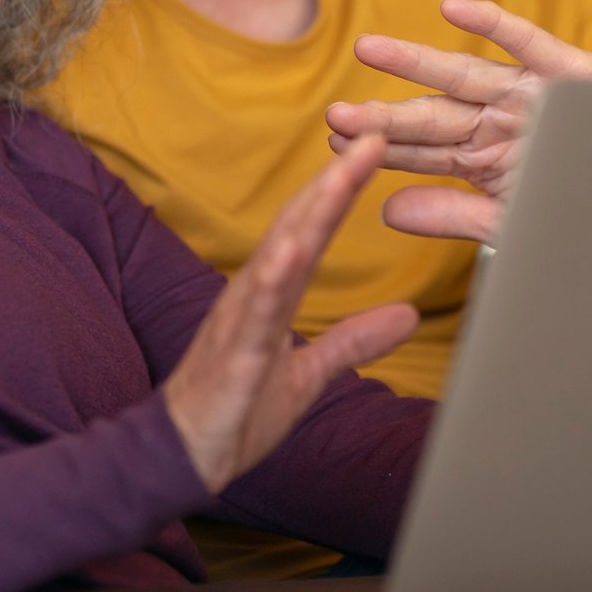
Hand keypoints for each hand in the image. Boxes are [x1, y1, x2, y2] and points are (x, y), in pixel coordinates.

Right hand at [161, 134, 419, 494]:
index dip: (342, 188)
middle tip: (373, 136)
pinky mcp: (234, 354)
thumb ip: (353, 340)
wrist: (184, 456)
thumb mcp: (308, 374)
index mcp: (273, 292)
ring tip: (341, 176)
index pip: (312, 228)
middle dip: (335, 180)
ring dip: (310, 214)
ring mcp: (241, 318)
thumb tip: (407, 315)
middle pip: (298, 225)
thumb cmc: (236, 409)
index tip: (376, 148)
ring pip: (279, 255)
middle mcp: (255, 292)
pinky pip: (254, 312)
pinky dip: (271, 278)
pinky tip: (291, 250)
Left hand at [324, 0, 591, 243]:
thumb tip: (387, 212)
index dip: (380, 149)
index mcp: (482, 154)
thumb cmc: (587, 200)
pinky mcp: (567, 72)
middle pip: (432, 117)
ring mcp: (529, 93)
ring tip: (368, 49)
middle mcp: (497, 119)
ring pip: (464, 76)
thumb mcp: (515, 217)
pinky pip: (527, 44)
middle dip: (385, 118)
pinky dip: (493, 24)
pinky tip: (453, 7)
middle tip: (335, 116)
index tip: (334, 147)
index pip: (420, 152)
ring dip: (416, 63)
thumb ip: (454, 215)